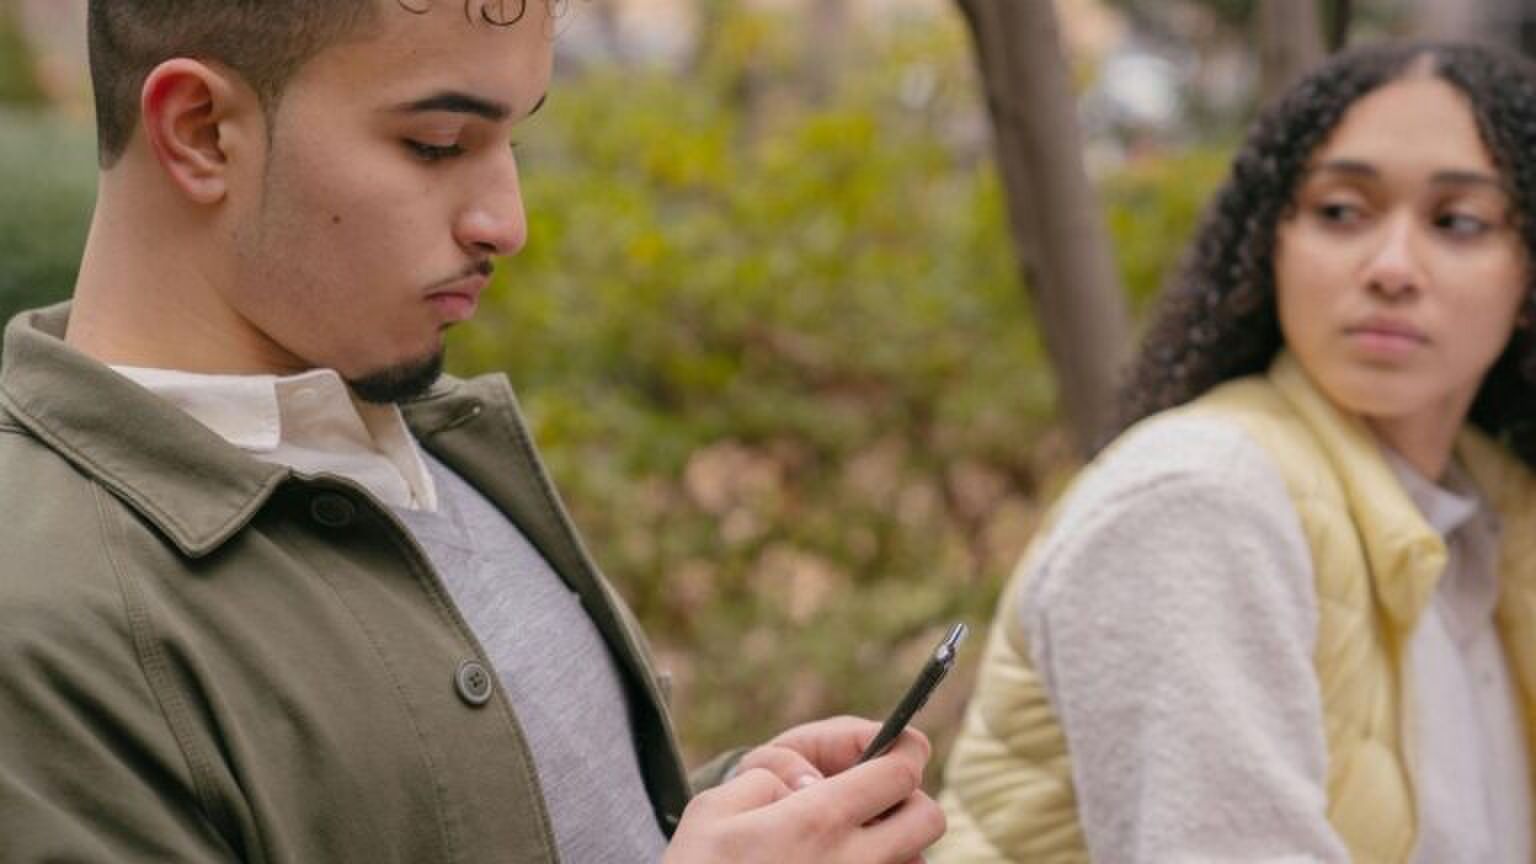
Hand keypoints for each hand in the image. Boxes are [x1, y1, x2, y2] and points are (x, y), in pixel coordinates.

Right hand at [662, 718, 942, 863]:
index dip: (906, 749)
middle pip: (929, 818)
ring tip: (847, 844)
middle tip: (872, 797)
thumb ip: (768, 777)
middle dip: (910, 798)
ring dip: (896, 845)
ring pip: (916, 861)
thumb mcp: (714, 810)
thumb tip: (806, 783)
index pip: (901, 772)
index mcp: (819, 821)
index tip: (898, 745)